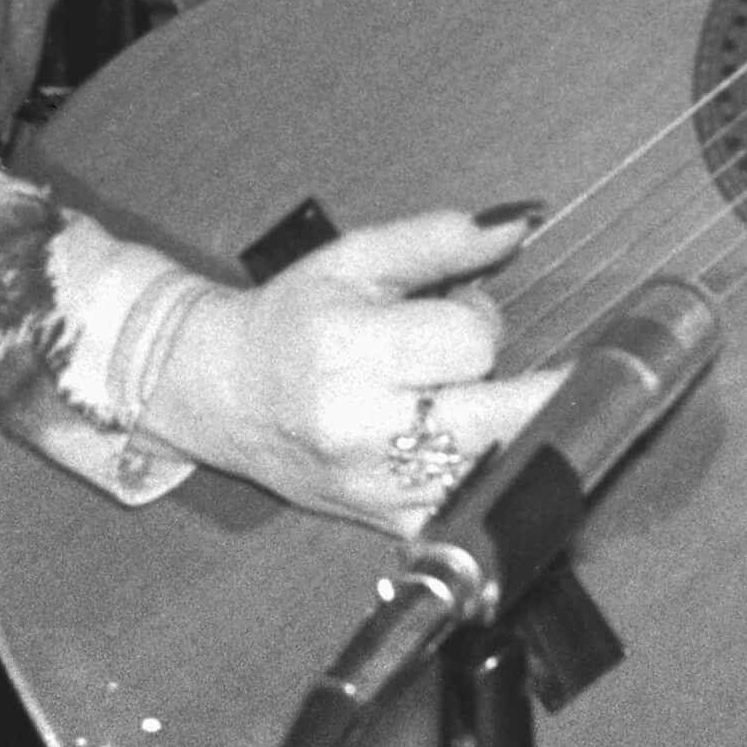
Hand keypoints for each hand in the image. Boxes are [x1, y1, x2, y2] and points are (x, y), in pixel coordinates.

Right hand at [141, 206, 567, 535]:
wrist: (225, 393)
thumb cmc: (290, 321)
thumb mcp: (355, 259)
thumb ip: (441, 238)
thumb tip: (521, 222)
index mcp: (347, 351)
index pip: (471, 343)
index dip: (479, 322)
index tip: (459, 315)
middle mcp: (361, 427)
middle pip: (502, 415)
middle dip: (518, 382)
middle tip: (493, 365)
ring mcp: (379, 485)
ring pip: (501, 465)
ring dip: (502, 428)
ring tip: (460, 401)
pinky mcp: (390, 524)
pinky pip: (476, 510)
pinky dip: (487, 479)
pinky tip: (457, 451)